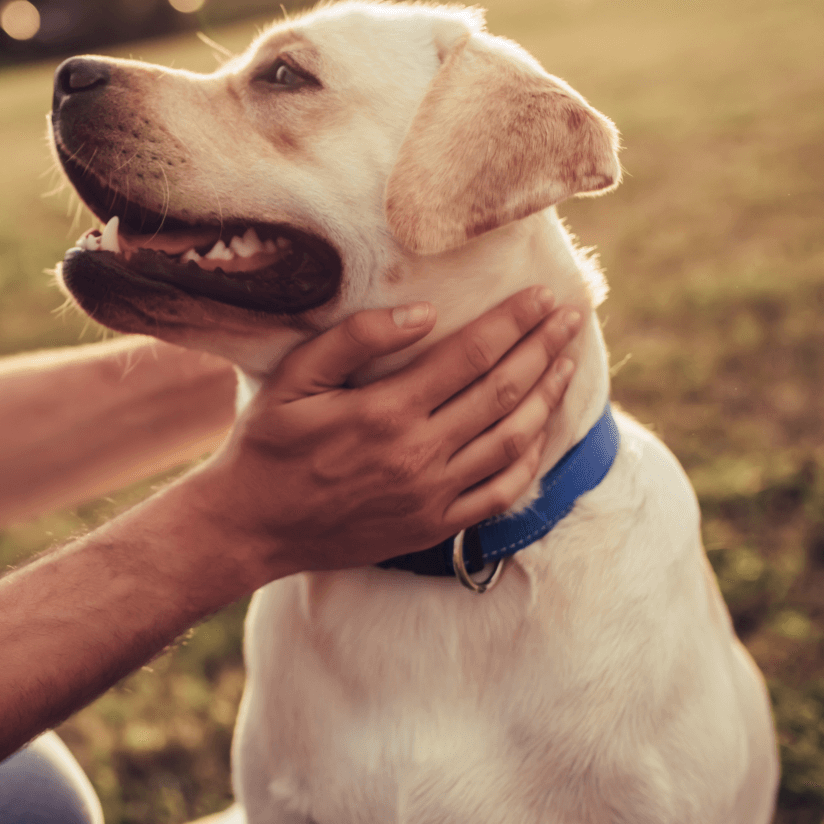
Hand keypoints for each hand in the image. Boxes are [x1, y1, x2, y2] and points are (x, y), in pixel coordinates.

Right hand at [184, 286, 581, 583]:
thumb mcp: (293, 380)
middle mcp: (417, 454)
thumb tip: (423, 313)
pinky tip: (541, 430)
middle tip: (571, 317)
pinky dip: (530, 458)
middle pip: (503, 392)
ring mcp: (431, 495)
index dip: (513, 322)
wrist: (251, 527)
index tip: (542, 297)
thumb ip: (354, 339)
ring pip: (512, 440)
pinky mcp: (434, 526)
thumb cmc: (267, 445)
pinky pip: (501, 492)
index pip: (470, 356)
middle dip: (543, 349)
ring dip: (547, 397)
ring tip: (567, 362)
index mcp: (384, 412)